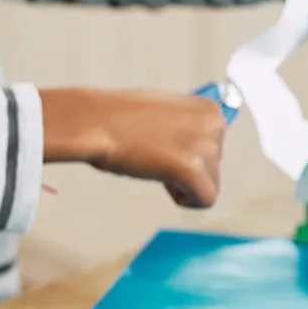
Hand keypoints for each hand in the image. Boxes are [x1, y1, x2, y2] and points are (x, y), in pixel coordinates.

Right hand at [40, 87, 225, 207]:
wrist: (93, 122)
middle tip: (152, 154)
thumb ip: (186, 124)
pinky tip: (162, 181)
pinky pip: (205, 199)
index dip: (185, 152)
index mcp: (208, 109)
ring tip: (153, 163)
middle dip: (185, 168)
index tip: (161, 145)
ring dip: (181, 183)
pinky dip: (184, 199)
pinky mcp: (192, 169)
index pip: (214, 146)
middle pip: (214, 167)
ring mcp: (205, 146)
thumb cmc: (117, 117)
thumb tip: (195, 148)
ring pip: (209, 184)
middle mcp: (214, 124)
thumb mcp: (162, 110)